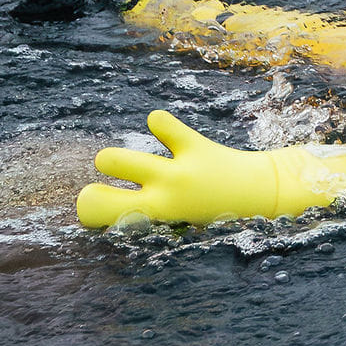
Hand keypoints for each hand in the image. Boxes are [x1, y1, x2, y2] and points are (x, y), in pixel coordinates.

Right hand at [78, 109, 296, 228]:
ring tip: (110, 161)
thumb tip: (96, 199)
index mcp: (154, 220)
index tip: (91, 206)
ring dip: (112, 160)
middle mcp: (162, 200)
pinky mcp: (197, 147)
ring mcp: (179, 173)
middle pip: (100, 199)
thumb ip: (139, 210)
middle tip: (95, 191)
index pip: (102, 222)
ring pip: (126, 161)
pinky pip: (169, 129)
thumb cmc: (205, 209)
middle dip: (91, 194)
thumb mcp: (171, 219)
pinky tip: (155, 123)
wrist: (257, 196)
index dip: (88, 211)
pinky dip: (160, 124)